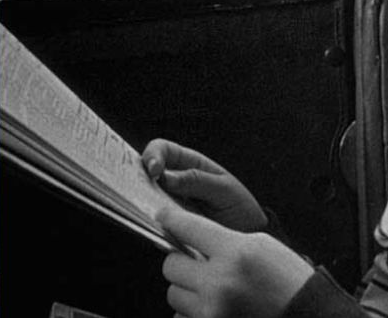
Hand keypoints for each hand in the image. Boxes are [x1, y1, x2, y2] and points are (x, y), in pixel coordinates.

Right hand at [141, 139, 265, 231]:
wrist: (250, 236)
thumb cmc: (240, 208)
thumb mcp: (225, 190)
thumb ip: (197, 181)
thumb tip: (165, 177)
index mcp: (190, 164)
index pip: (163, 149)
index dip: (153, 155)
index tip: (154, 170)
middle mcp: (176, 182)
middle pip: (145, 171)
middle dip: (137, 177)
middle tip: (137, 188)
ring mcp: (171, 204)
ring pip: (145, 197)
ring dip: (140, 200)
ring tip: (141, 206)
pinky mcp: (171, 225)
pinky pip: (154, 221)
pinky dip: (150, 222)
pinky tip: (153, 225)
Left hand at [158, 206, 312, 317]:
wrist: (308, 315)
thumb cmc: (289, 281)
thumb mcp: (260, 246)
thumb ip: (222, 239)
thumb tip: (188, 235)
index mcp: (235, 253)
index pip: (186, 227)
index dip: (171, 219)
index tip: (165, 217)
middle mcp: (221, 283)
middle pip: (171, 266)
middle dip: (183, 264)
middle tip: (199, 266)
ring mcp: (214, 310)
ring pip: (173, 294)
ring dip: (187, 291)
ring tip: (212, 290)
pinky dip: (193, 313)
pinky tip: (214, 307)